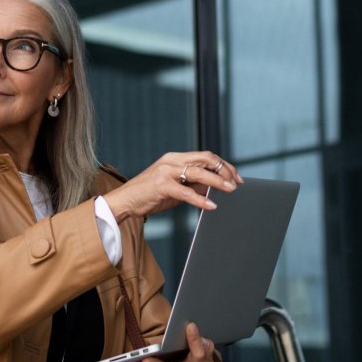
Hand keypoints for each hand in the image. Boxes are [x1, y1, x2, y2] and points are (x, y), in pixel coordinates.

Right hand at [103, 151, 242, 222]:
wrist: (124, 201)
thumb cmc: (149, 195)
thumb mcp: (175, 187)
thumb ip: (193, 185)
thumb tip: (214, 187)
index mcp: (175, 158)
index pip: (206, 156)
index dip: (224, 165)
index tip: (236, 177)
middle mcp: (172, 161)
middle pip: (206, 159)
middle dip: (225, 170)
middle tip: (237, 183)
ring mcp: (165, 171)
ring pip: (198, 172)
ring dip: (217, 181)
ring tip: (230, 190)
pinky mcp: (161, 185)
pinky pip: (186, 192)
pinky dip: (200, 199)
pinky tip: (211, 205)